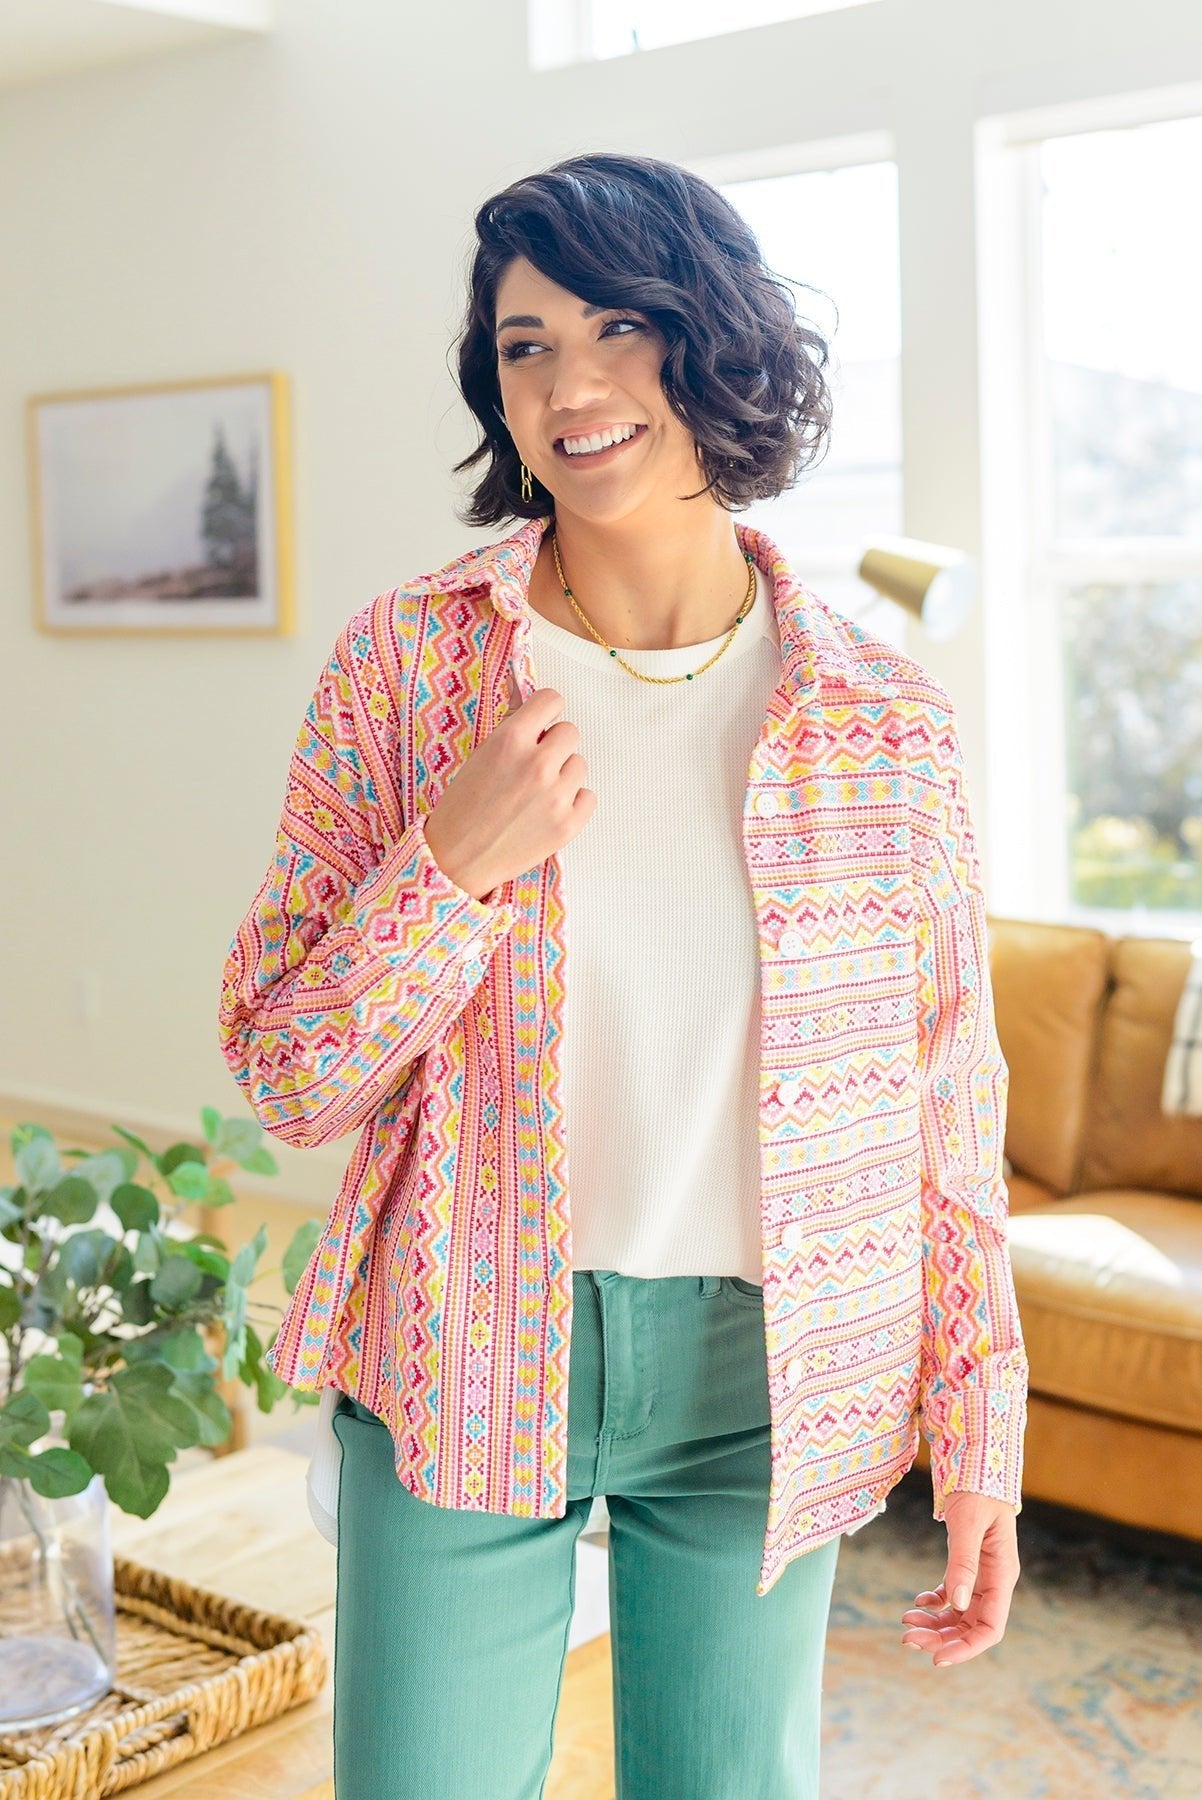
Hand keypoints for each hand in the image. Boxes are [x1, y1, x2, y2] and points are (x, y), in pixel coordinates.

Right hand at [423, 682, 595, 900]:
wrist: (456, 859)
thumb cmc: (461, 808)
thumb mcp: (480, 756)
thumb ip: (512, 732)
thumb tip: (532, 708)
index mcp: (511, 740)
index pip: (551, 700)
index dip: (545, 712)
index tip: (540, 724)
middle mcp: (537, 764)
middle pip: (571, 732)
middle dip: (553, 745)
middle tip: (533, 765)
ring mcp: (556, 796)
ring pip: (579, 765)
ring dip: (562, 775)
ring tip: (535, 794)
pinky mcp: (568, 824)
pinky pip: (587, 796)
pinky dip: (572, 802)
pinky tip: (548, 812)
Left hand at [900, 1491, 1019, 1666]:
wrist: (977, 1465)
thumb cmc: (977, 1490)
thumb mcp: (968, 1524)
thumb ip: (962, 1562)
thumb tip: (955, 1604)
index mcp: (1002, 1576)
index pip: (991, 1628)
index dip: (967, 1649)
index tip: (937, 1659)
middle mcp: (994, 1581)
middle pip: (971, 1627)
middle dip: (941, 1639)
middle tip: (907, 1639)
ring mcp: (981, 1575)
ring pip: (960, 1614)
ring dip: (935, 1624)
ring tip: (906, 1624)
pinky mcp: (967, 1565)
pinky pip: (953, 1595)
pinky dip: (935, 1603)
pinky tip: (918, 1602)